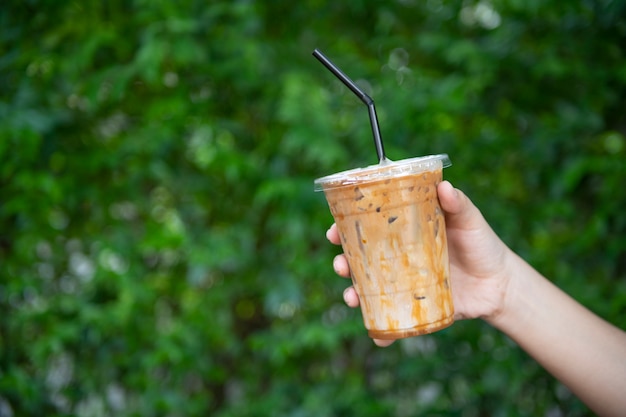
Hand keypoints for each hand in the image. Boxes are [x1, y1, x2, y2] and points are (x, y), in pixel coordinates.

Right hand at [327, 180, 513, 344]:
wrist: (500, 285)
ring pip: (368, 288)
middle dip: (343, 261)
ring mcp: (403, 283)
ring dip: (353, 293)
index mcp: (404, 231)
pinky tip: (377, 336)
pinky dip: (379, 329)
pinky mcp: (413, 307)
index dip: (345, 227)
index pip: (367, 226)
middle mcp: (397, 257)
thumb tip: (445, 187)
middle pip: (359, 258)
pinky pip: (390, 318)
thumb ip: (458, 204)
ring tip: (352, 297)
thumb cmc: (483, 245)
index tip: (334, 229)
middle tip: (341, 264)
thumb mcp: (470, 221)